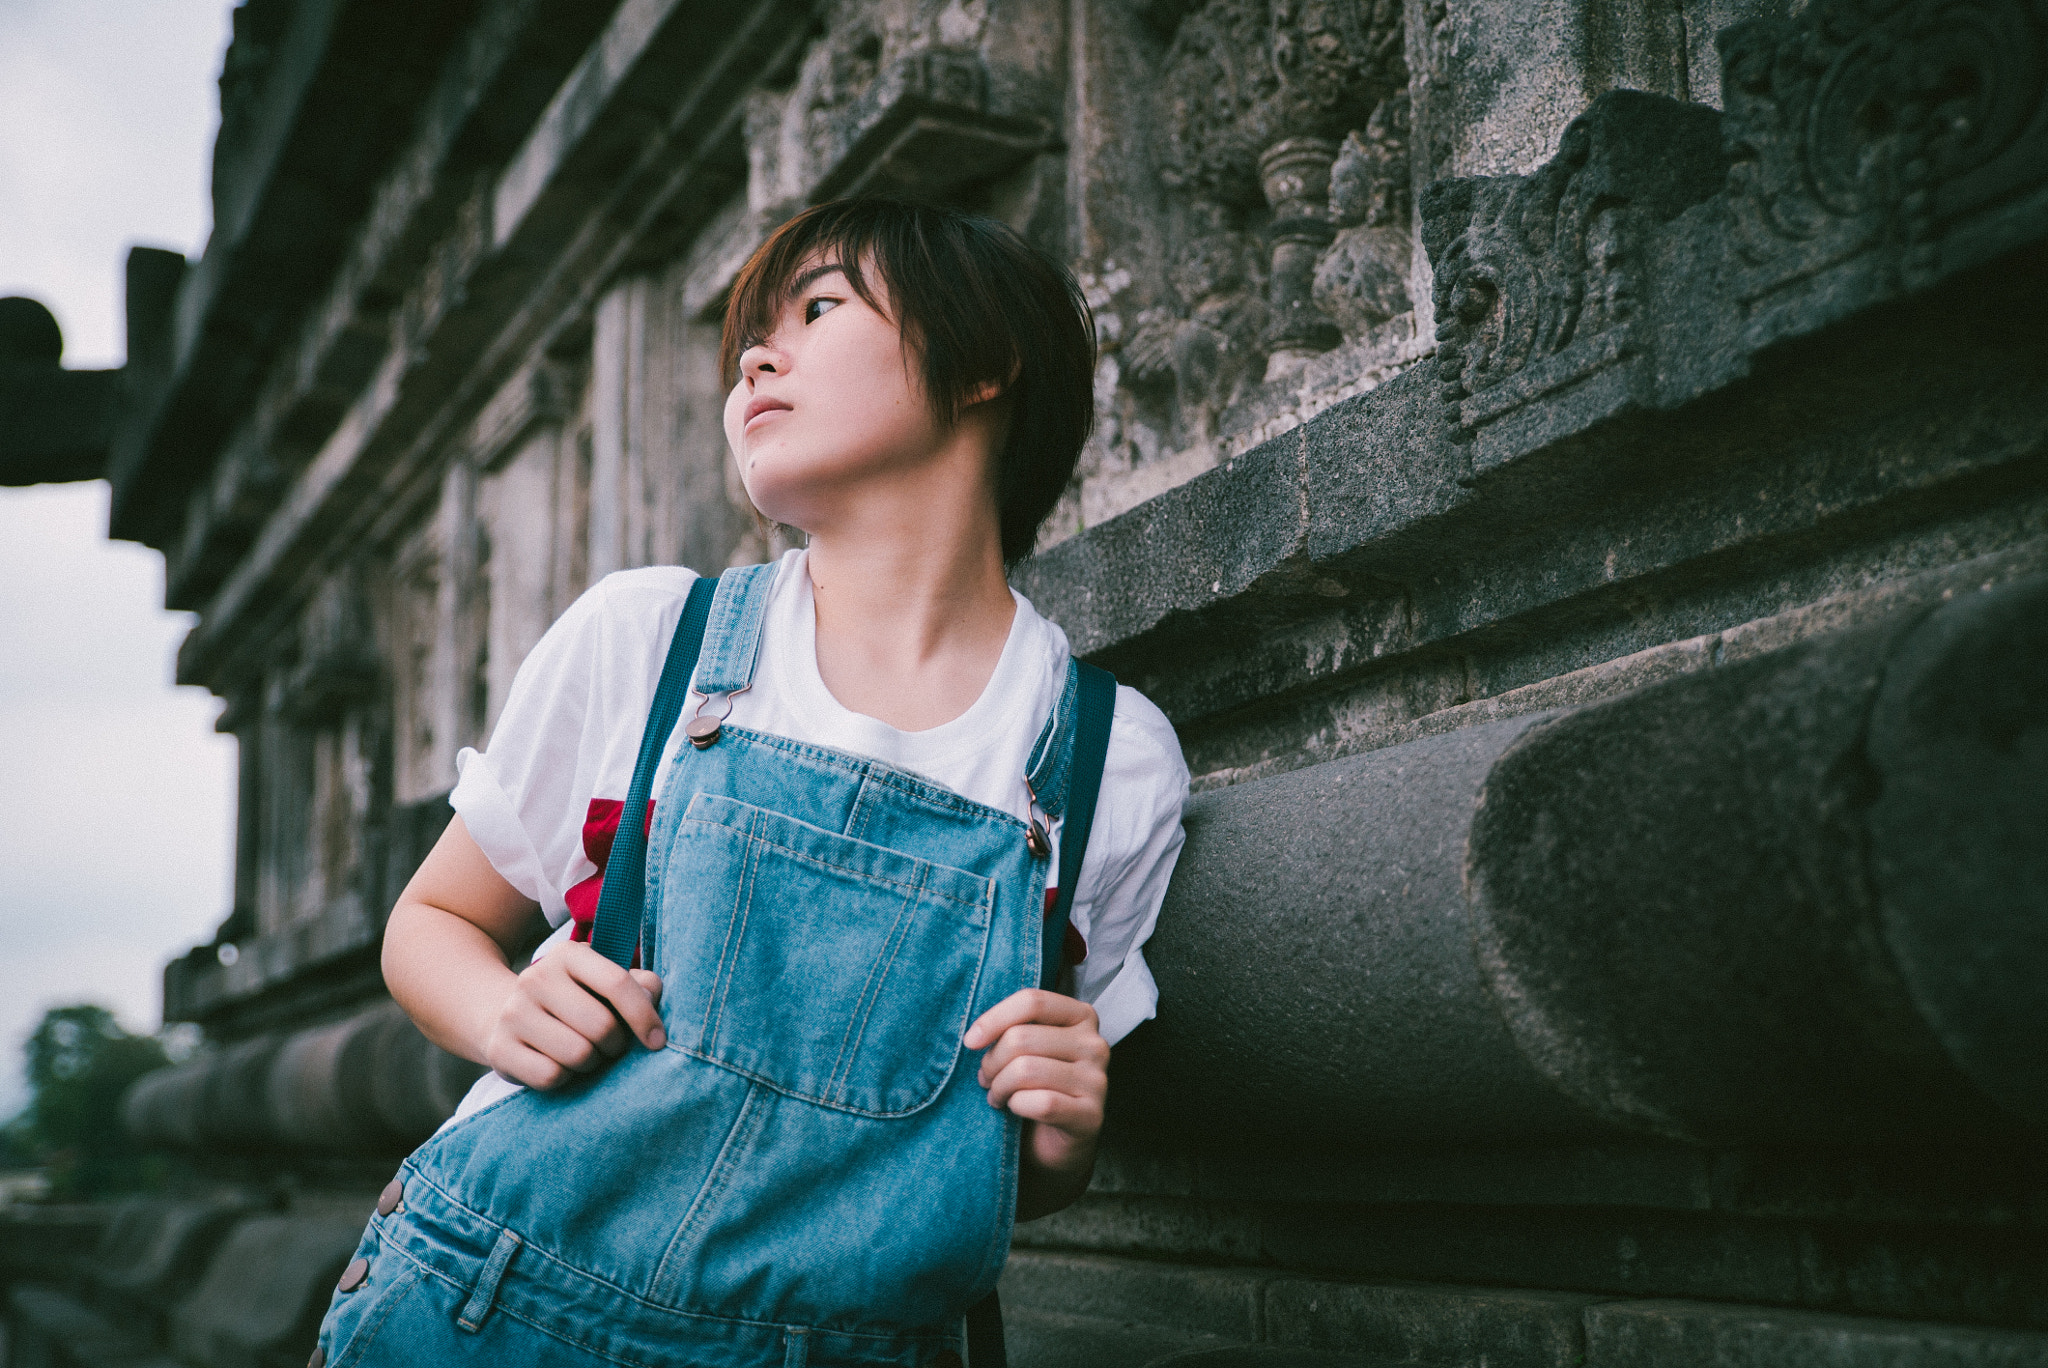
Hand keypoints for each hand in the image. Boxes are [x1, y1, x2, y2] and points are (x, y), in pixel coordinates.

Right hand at [483, 940, 665, 1089]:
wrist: (506, 1016)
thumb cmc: (574, 1001)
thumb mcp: (604, 983)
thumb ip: (639, 985)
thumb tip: (652, 998)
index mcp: (569, 955)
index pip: (617, 983)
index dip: (644, 1016)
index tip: (657, 1041)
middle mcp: (536, 977)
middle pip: (601, 1026)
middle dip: (616, 1045)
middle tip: (611, 1046)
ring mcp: (513, 1013)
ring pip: (578, 1055)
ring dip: (592, 1063)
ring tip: (586, 1055)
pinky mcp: (499, 1049)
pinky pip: (551, 1076)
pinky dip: (564, 1078)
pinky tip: (560, 1065)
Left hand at [964, 989, 1109, 1184]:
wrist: (1055, 1144)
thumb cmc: (1035, 1087)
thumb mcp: (1026, 1049)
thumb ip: (1011, 1030)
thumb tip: (975, 1037)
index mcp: (1081, 1017)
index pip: (1032, 1001)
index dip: (994, 1019)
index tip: (970, 1042)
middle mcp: (1095, 1044)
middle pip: (1022, 1038)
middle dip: (992, 1062)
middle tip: (985, 1079)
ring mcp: (1097, 1080)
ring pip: (1026, 1070)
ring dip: (999, 1087)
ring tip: (996, 1095)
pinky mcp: (1091, 1115)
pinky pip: (1040, 1103)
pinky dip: (1016, 1106)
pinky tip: (1014, 1109)